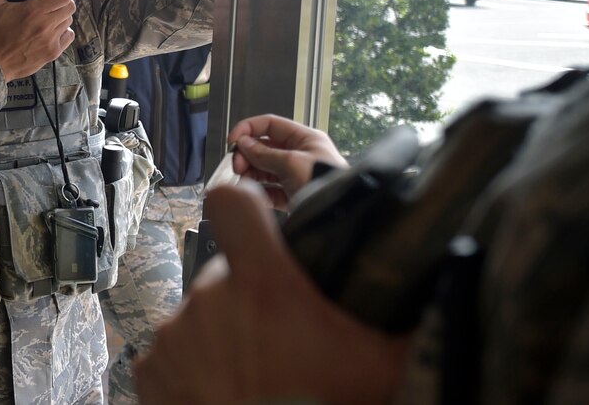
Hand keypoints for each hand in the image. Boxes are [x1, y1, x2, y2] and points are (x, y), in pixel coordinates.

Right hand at [0, 0, 75, 80]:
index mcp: (33, 10)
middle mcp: (45, 24)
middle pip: (70, 7)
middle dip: (63, 3)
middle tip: (52, 5)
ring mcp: (51, 40)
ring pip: (69, 21)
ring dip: (62, 18)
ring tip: (49, 19)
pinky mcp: (53, 52)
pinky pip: (69, 37)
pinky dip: (63, 33)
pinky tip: (51, 32)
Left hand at [135, 183, 410, 404]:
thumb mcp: (379, 359)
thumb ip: (394, 307)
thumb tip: (437, 268)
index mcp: (262, 284)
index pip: (229, 202)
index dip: (242, 208)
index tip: (258, 229)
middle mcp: (210, 298)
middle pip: (224, 271)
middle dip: (246, 297)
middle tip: (277, 341)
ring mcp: (176, 334)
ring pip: (200, 314)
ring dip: (220, 336)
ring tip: (251, 376)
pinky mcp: (151, 370)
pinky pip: (172, 352)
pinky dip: (191, 368)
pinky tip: (220, 392)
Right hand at [228, 114, 346, 207]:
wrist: (338, 217)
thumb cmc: (326, 183)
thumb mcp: (292, 163)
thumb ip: (264, 153)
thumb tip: (244, 144)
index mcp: (305, 139)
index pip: (271, 125)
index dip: (249, 129)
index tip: (233, 140)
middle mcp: (301, 154)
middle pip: (265, 147)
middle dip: (248, 154)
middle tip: (237, 164)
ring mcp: (296, 175)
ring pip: (265, 168)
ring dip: (251, 172)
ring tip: (242, 178)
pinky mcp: (293, 195)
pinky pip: (270, 190)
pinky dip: (259, 191)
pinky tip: (252, 193)